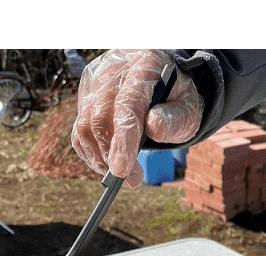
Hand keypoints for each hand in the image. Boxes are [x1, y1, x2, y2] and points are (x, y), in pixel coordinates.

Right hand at [71, 49, 203, 187]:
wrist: (160, 80)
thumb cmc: (175, 96)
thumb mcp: (187, 106)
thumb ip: (174, 118)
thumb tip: (153, 127)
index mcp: (144, 65)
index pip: (127, 104)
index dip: (122, 138)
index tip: (121, 170)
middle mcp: (112, 70)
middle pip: (99, 117)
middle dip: (111, 155)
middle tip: (130, 180)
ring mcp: (93, 83)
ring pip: (84, 126)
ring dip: (99, 157)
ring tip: (120, 173)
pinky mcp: (83, 97)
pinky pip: (78, 132)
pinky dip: (90, 153)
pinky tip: (107, 162)